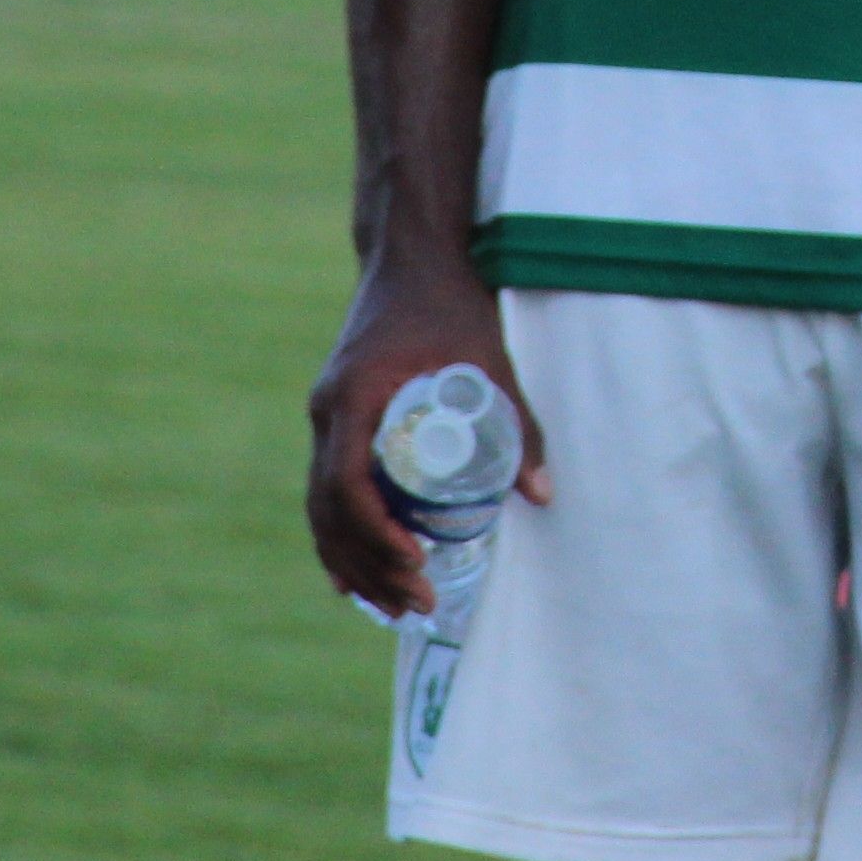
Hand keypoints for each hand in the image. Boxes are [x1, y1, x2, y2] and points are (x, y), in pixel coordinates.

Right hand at [304, 260, 549, 621]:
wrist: (411, 255)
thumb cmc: (449, 302)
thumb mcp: (489, 361)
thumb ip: (518, 424)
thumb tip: (541, 495)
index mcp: (353, 397)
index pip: (348, 483)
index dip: (376, 531)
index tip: (414, 559)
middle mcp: (327, 412)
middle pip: (328, 509)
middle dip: (369, 563)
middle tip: (416, 601)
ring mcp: (325, 417)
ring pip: (320, 507)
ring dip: (353, 560)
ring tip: (393, 605)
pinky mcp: (335, 420)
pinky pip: (324, 490)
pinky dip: (339, 535)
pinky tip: (353, 576)